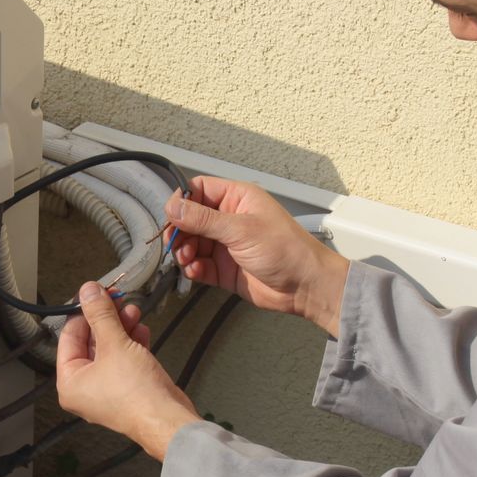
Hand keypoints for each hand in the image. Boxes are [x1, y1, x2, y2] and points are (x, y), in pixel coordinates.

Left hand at [57, 283, 200, 460]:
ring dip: (122, 327)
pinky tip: (142, 329)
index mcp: (70, 382)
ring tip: (133, 310)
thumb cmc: (135, 391)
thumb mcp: (115, 344)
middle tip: (117, 298)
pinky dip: (132, 343)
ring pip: (110, 349)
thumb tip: (88, 290)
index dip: (82, 312)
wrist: (167, 419)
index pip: (69, 337)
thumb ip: (101, 315)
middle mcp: (85, 387)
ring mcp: (107, 389)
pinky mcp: (128, 388)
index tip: (95, 292)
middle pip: (91, 342)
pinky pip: (125, 360)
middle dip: (107, 319)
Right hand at [166, 176, 349, 333]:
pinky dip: (192, 268)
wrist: (305, 286)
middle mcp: (230, 219)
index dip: (182, 201)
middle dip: (179, 231)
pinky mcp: (224, 268)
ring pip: (191, 243)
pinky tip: (195, 271)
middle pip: (190, 219)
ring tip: (187, 259)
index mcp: (237, 198)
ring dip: (183, 251)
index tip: (171, 216)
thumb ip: (204, 219)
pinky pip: (199, 265)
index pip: (199, 190)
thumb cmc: (286, 250)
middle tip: (174, 242)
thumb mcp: (241, 229)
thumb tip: (174, 207)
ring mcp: (226, 244)